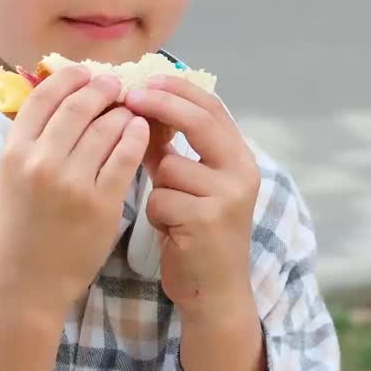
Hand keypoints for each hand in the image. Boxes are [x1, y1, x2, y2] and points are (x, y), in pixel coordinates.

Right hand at [0, 66, 149, 370]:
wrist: (26, 282)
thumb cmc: (21, 227)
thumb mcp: (13, 176)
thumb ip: (35, 140)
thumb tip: (66, 97)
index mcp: (14, 152)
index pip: (44, 96)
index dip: (69, 78)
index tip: (85, 73)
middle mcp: (41, 162)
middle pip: (79, 104)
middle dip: (102, 88)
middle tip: (115, 86)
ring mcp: (73, 183)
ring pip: (108, 126)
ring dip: (124, 112)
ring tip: (130, 111)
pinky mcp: (102, 203)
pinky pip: (126, 155)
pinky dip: (136, 136)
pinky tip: (140, 132)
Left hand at [123, 76, 260, 321]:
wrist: (214, 291)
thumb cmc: (195, 231)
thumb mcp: (188, 183)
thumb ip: (170, 148)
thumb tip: (136, 107)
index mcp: (240, 157)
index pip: (212, 107)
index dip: (177, 89)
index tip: (145, 79)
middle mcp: (242, 173)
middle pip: (199, 122)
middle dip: (160, 105)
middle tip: (128, 96)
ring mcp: (227, 197)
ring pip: (169, 167)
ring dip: (157, 186)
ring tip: (169, 211)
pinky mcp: (207, 222)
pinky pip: (160, 199)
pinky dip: (156, 214)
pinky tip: (170, 231)